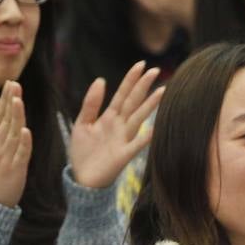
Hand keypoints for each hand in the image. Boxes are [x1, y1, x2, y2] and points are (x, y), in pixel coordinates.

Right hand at [0, 81, 30, 207]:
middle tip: (15, 85)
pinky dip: (23, 142)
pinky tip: (26, 130)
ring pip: (12, 134)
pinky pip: (20, 154)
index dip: (4, 100)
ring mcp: (4, 158)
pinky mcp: (15, 169)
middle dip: (10, 103)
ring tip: (18, 100)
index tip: (10, 83)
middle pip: (3, 121)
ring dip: (15, 117)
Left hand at [69, 61, 163, 187]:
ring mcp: (124, 139)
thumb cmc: (83, 152)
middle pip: (133, 102)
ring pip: (138, 118)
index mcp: (109, 117)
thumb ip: (91, 103)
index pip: (122, 94)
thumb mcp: (82, 123)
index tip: (140, 65)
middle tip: (155, 70)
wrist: (82, 179)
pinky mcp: (124, 155)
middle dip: (143, 86)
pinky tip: (154, 128)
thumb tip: (101, 80)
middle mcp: (120, 125)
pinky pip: (136, 144)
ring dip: (150, 105)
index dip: (131, 80)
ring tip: (162, 91)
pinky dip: (145, 137)